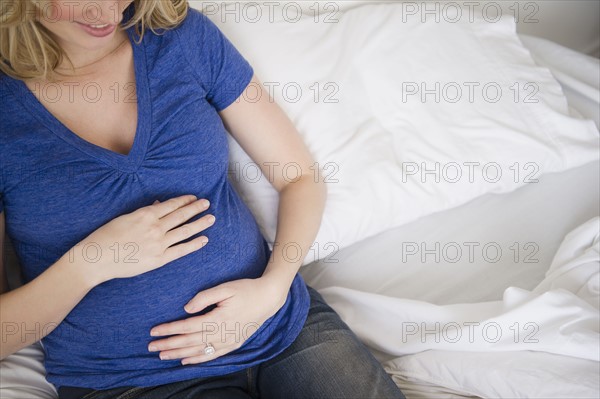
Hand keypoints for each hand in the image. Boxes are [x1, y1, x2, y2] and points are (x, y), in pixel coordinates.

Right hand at [66, 195, 214, 285]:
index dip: (184, 200)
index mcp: (146, 214)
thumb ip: (145, 212)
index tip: (193, 197)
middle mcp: (155, 227)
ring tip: (211, 218)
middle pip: (181, 215)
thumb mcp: (126, 218)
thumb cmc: (107, 236)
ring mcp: (159, 244)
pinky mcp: (159, 259)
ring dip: (200, 223)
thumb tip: (159, 205)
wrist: (97, 258)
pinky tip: (204, 239)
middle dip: (196, 208)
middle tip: (207, 203)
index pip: (171, 205)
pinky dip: (194, 244)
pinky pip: (181, 250)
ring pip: (185, 231)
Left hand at [147, 276, 288, 364]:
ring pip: (199, 351)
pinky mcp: (234, 343)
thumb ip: (204, 297)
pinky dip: (198, 359)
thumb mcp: (226, 287)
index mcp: (219, 318)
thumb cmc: (246, 289)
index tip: (154, 331)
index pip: (188, 327)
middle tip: (151, 346)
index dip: (170, 330)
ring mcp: (229, 341)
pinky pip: (212, 355)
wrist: (268, 298)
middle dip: (169, 344)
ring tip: (162, 355)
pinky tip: (185, 361)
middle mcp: (223, 333)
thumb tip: (186, 309)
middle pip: (190, 342)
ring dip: (179, 354)